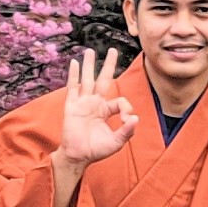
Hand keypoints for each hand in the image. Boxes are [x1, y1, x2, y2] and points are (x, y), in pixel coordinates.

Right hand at [58, 50, 138, 168]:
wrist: (78, 156)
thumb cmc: (96, 150)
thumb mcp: (116, 142)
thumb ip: (127, 131)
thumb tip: (136, 118)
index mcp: (106, 110)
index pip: (119, 101)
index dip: (127, 108)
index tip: (128, 120)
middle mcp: (94, 103)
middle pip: (103, 80)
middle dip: (108, 65)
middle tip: (113, 50)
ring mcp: (82, 103)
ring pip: (87, 80)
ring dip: (89, 65)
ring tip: (90, 51)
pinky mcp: (71, 106)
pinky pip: (72, 88)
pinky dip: (73, 75)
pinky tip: (75, 63)